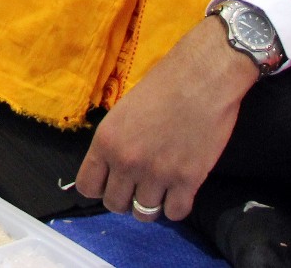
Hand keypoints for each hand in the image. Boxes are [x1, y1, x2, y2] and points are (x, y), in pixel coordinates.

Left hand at [76, 15, 257, 220]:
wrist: (202, 77)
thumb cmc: (163, 85)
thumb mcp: (123, 111)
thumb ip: (115, 143)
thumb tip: (112, 168)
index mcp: (106, 142)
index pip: (88, 187)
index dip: (99, 188)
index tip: (111, 182)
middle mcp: (127, 161)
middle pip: (115, 205)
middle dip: (125, 198)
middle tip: (138, 185)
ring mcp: (157, 174)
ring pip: (144, 213)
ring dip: (151, 203)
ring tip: (160, 188)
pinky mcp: (188, 180)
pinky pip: (175, 213)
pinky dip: (176, 206)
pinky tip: (179, 190)